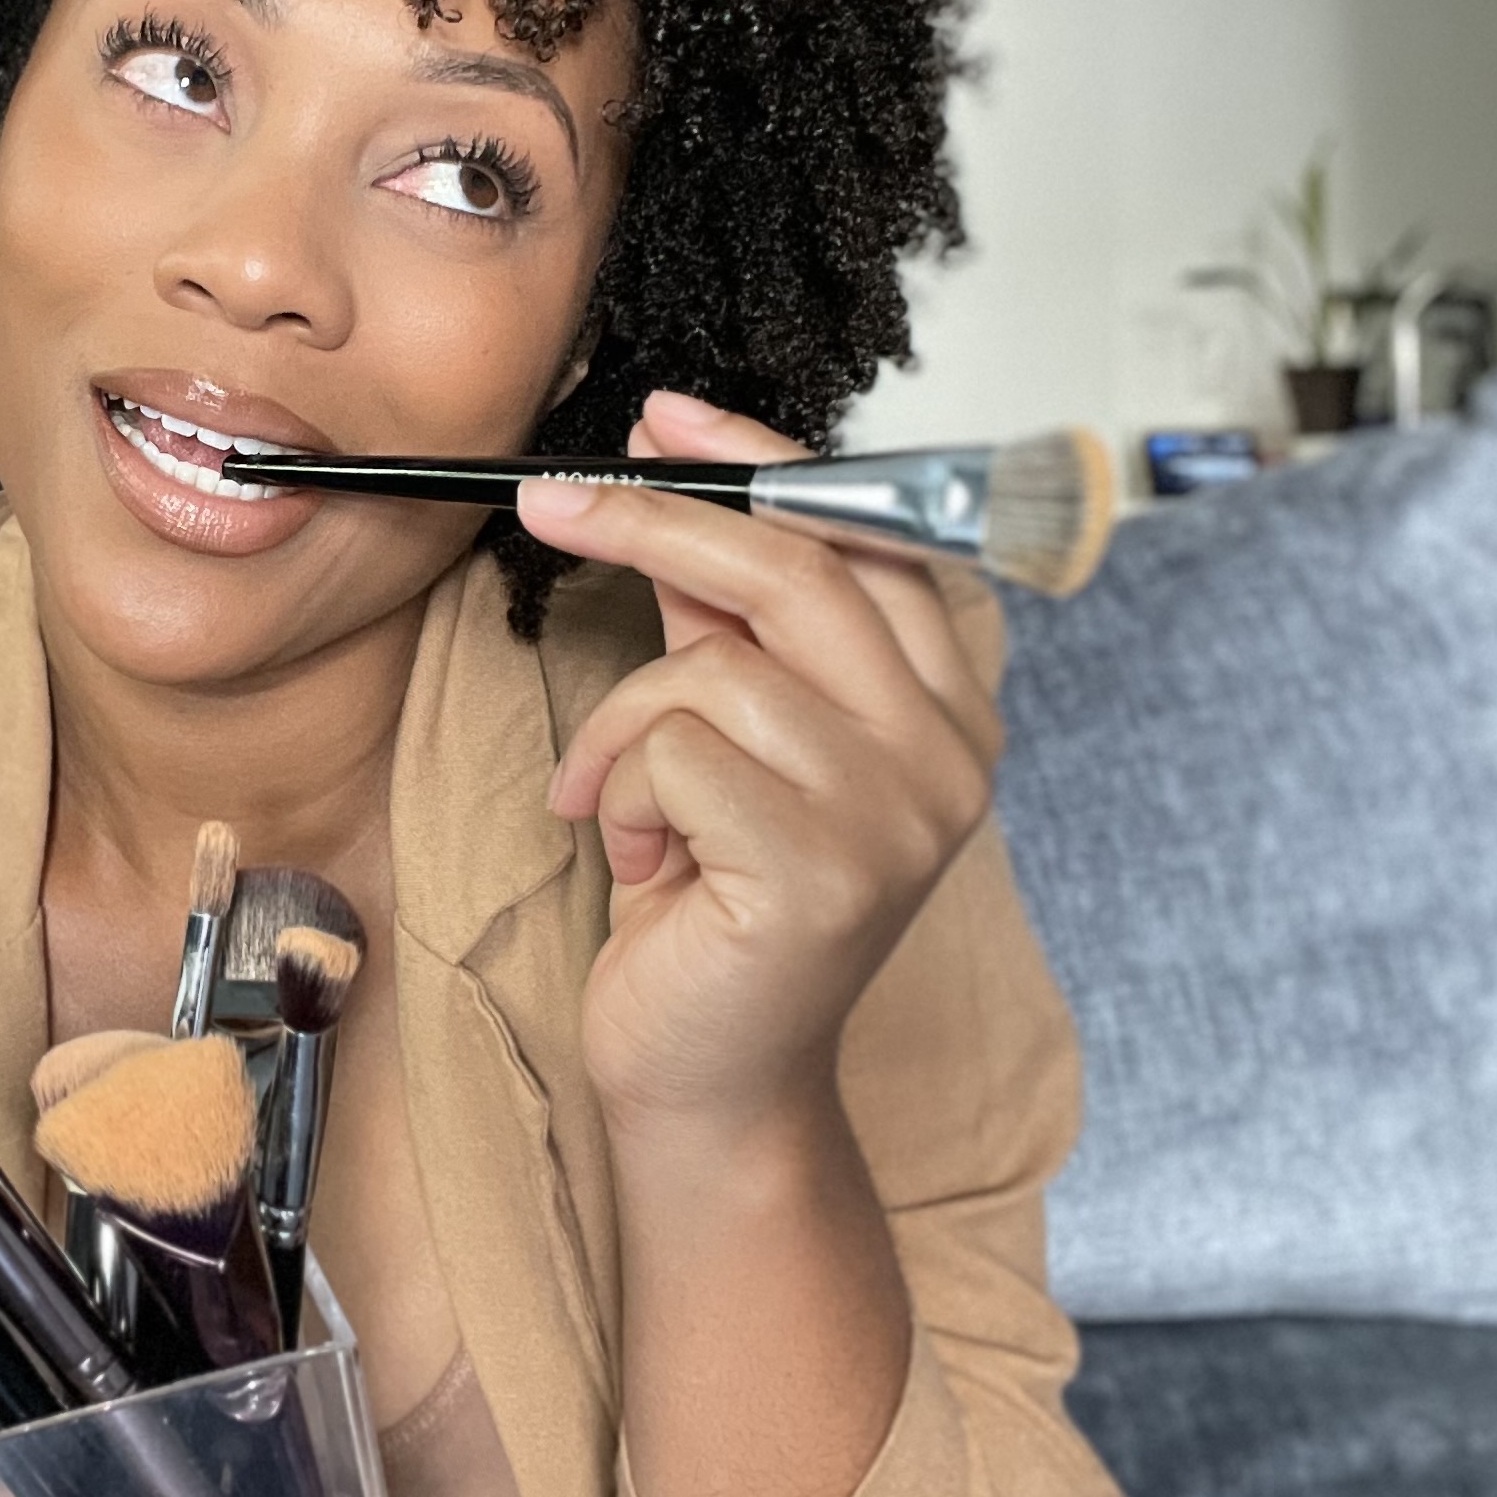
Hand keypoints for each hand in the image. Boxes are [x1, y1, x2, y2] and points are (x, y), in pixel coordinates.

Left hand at [516, 390, 1001, 1145]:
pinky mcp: (823, 874)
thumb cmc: (712, 907)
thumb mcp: (724, 736)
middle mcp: (950, 756)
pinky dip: (621, 790)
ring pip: (715, 670)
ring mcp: (899, 817)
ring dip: (625, 727)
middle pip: (798, 571)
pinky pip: (677, 753)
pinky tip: (639, 857)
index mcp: (947, 708)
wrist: (707, 1079)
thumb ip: (718, 616)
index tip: (665, 416)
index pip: (871, 535)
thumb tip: (668, 475)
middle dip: (655, 519)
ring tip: (620, 802)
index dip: (764, 461)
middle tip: (546, 499)